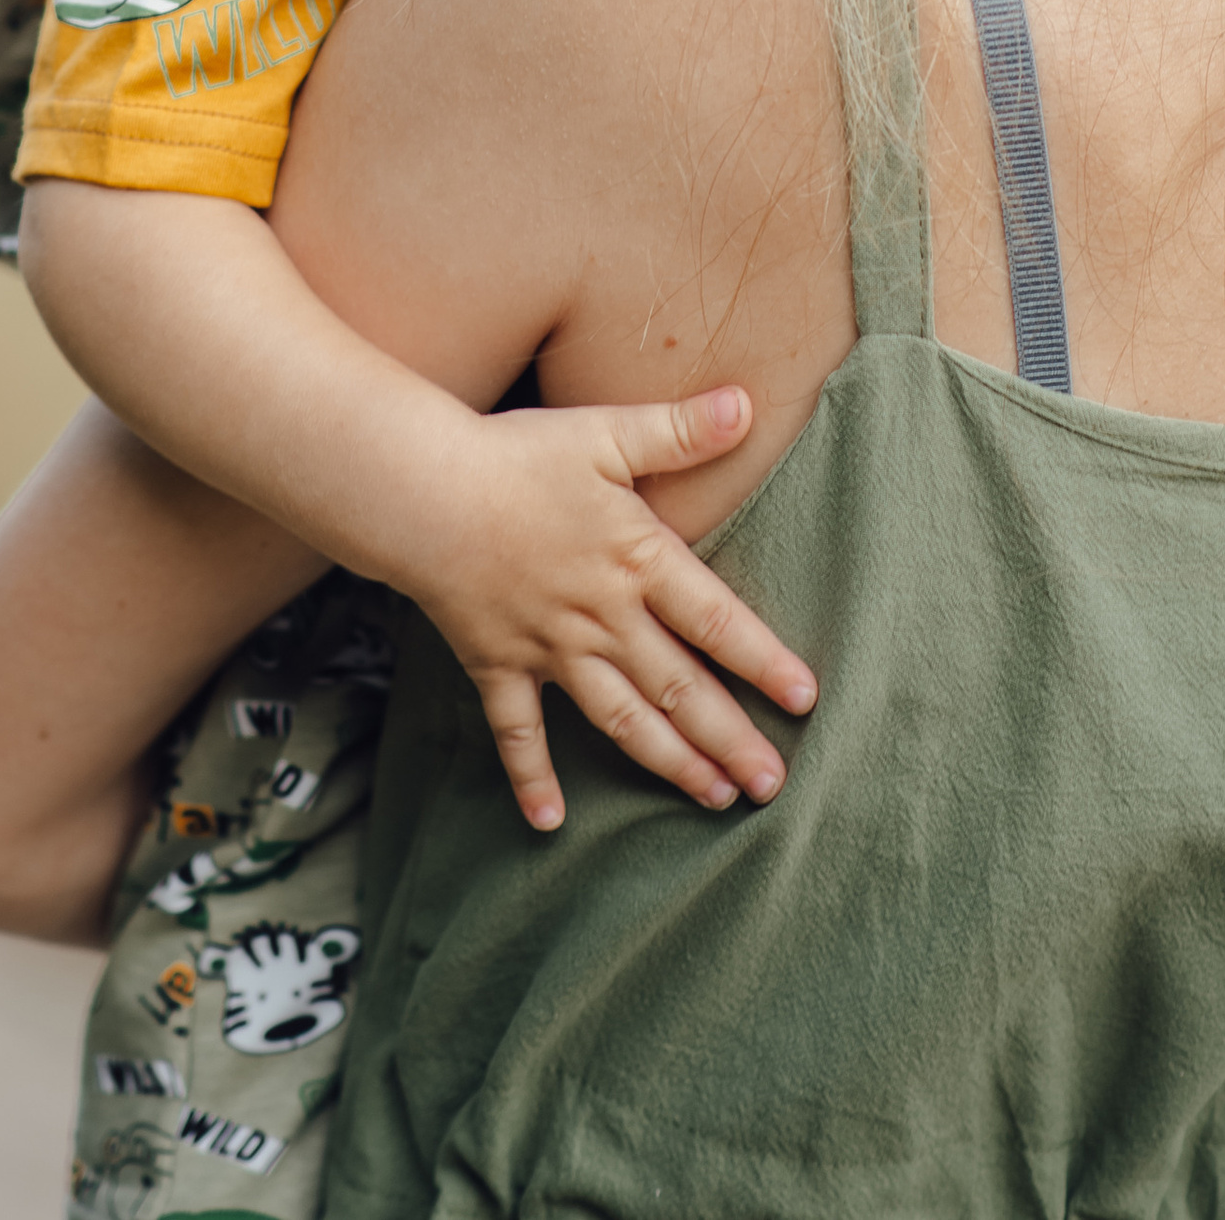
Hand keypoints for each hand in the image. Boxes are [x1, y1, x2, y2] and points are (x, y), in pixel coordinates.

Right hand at [396, 386, 817, 832]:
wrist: (420, 491)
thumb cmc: (516, 456)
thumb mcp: (605, 431)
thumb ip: (678, 429)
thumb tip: (749, 403)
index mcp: (635, 560)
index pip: (715, 621)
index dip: (763, 661)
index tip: (804, 701)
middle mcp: (602, 618)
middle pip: (679, 688)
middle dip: (730, 739)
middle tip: (773, 785)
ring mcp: (549, 650)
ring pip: (621, 719)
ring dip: (669, 763)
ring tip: (713, 798)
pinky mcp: (497, 665)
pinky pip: (517, 732)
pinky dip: (531, 776)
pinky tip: (549, 822)